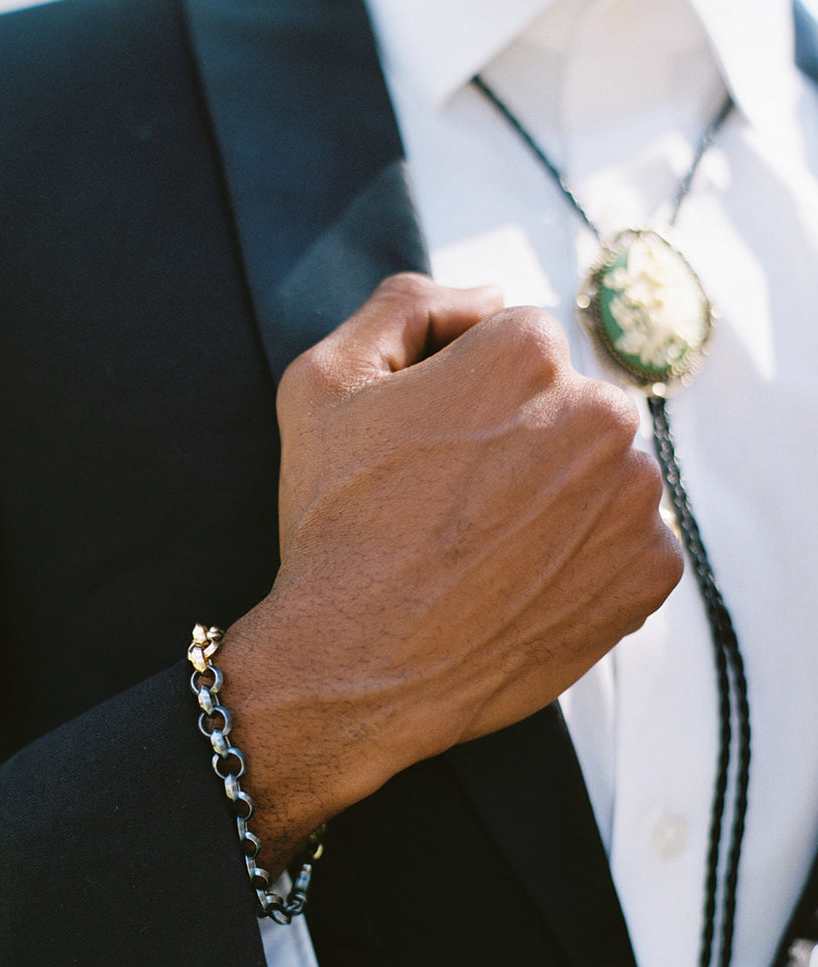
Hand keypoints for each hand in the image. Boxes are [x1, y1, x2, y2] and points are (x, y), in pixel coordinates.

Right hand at [219, 273, 682, 865]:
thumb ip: (406, 305)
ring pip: (603, 476)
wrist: (356, 667)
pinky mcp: (650, 573)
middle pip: (570, 407)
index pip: (520, 345)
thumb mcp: (322, 382)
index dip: (467, 397)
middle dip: (523, 445)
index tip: (433, 452)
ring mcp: (635, 498)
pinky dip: (585, 562)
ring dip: (559, 502)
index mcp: (528, 351)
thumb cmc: (333, 529)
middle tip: (455, 509)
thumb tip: (488, 293)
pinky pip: (629, 546)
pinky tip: (522, 586)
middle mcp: (601, 412)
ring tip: (487, 554)